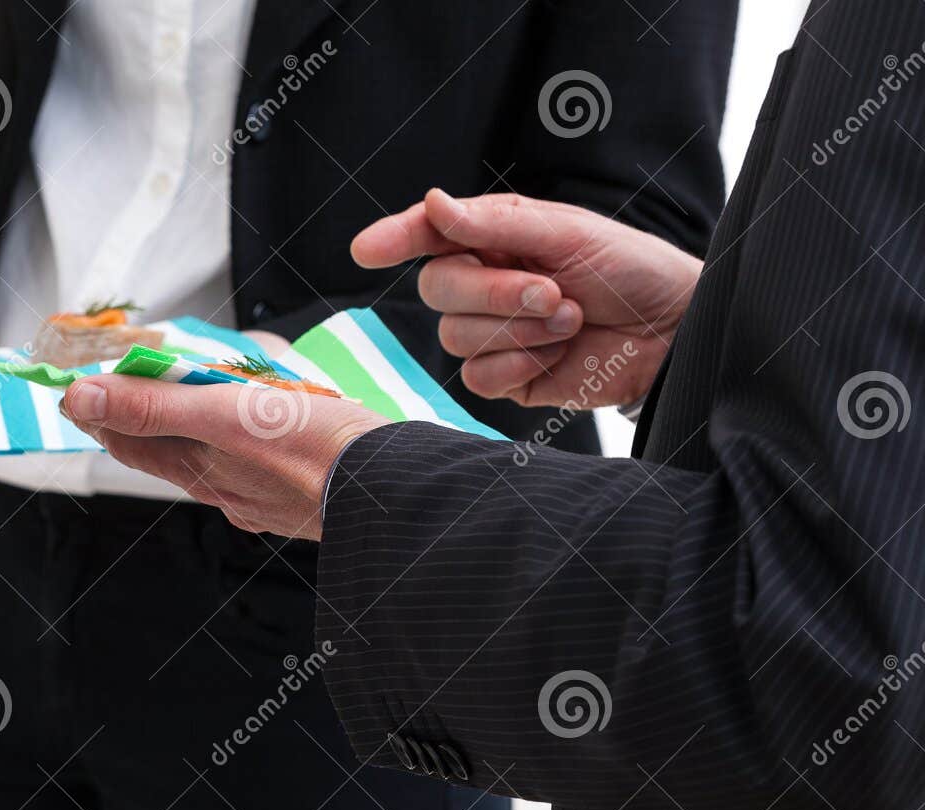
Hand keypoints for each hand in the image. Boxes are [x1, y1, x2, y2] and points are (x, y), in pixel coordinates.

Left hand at [60, 377, 388, 538]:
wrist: (398, 493)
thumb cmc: (320, 452)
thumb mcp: (225, 413)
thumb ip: (154, 404)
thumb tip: (84, 397)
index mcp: (201, 468)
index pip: (129, 440)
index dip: (102, 411)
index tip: (80, 387)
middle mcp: (226, 488)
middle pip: (168, 448)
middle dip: (145, 415)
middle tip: (127, 384)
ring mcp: (264, 493)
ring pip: (216, 454)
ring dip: (197, 424)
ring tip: (193, 397)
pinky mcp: (302, 492)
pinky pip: (260, 461)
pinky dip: (247, 437)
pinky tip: (263, 427)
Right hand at [351, 189, 701, 408]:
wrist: (673, 332)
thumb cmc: (630, 269)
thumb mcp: (567, 232)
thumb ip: (495, 223)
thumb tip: (433, 203)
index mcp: (493, 237)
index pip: (428, 234)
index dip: (395, 238)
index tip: (365, 250)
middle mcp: (483, 283)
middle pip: (437, 288)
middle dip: (494, 292)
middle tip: (552, 293)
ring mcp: (492, 333)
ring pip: (455, 336)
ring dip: (520, 330)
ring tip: (571, 321)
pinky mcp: (507, 378)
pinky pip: (478, 377)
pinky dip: (520, 365)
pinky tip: (558, 355)